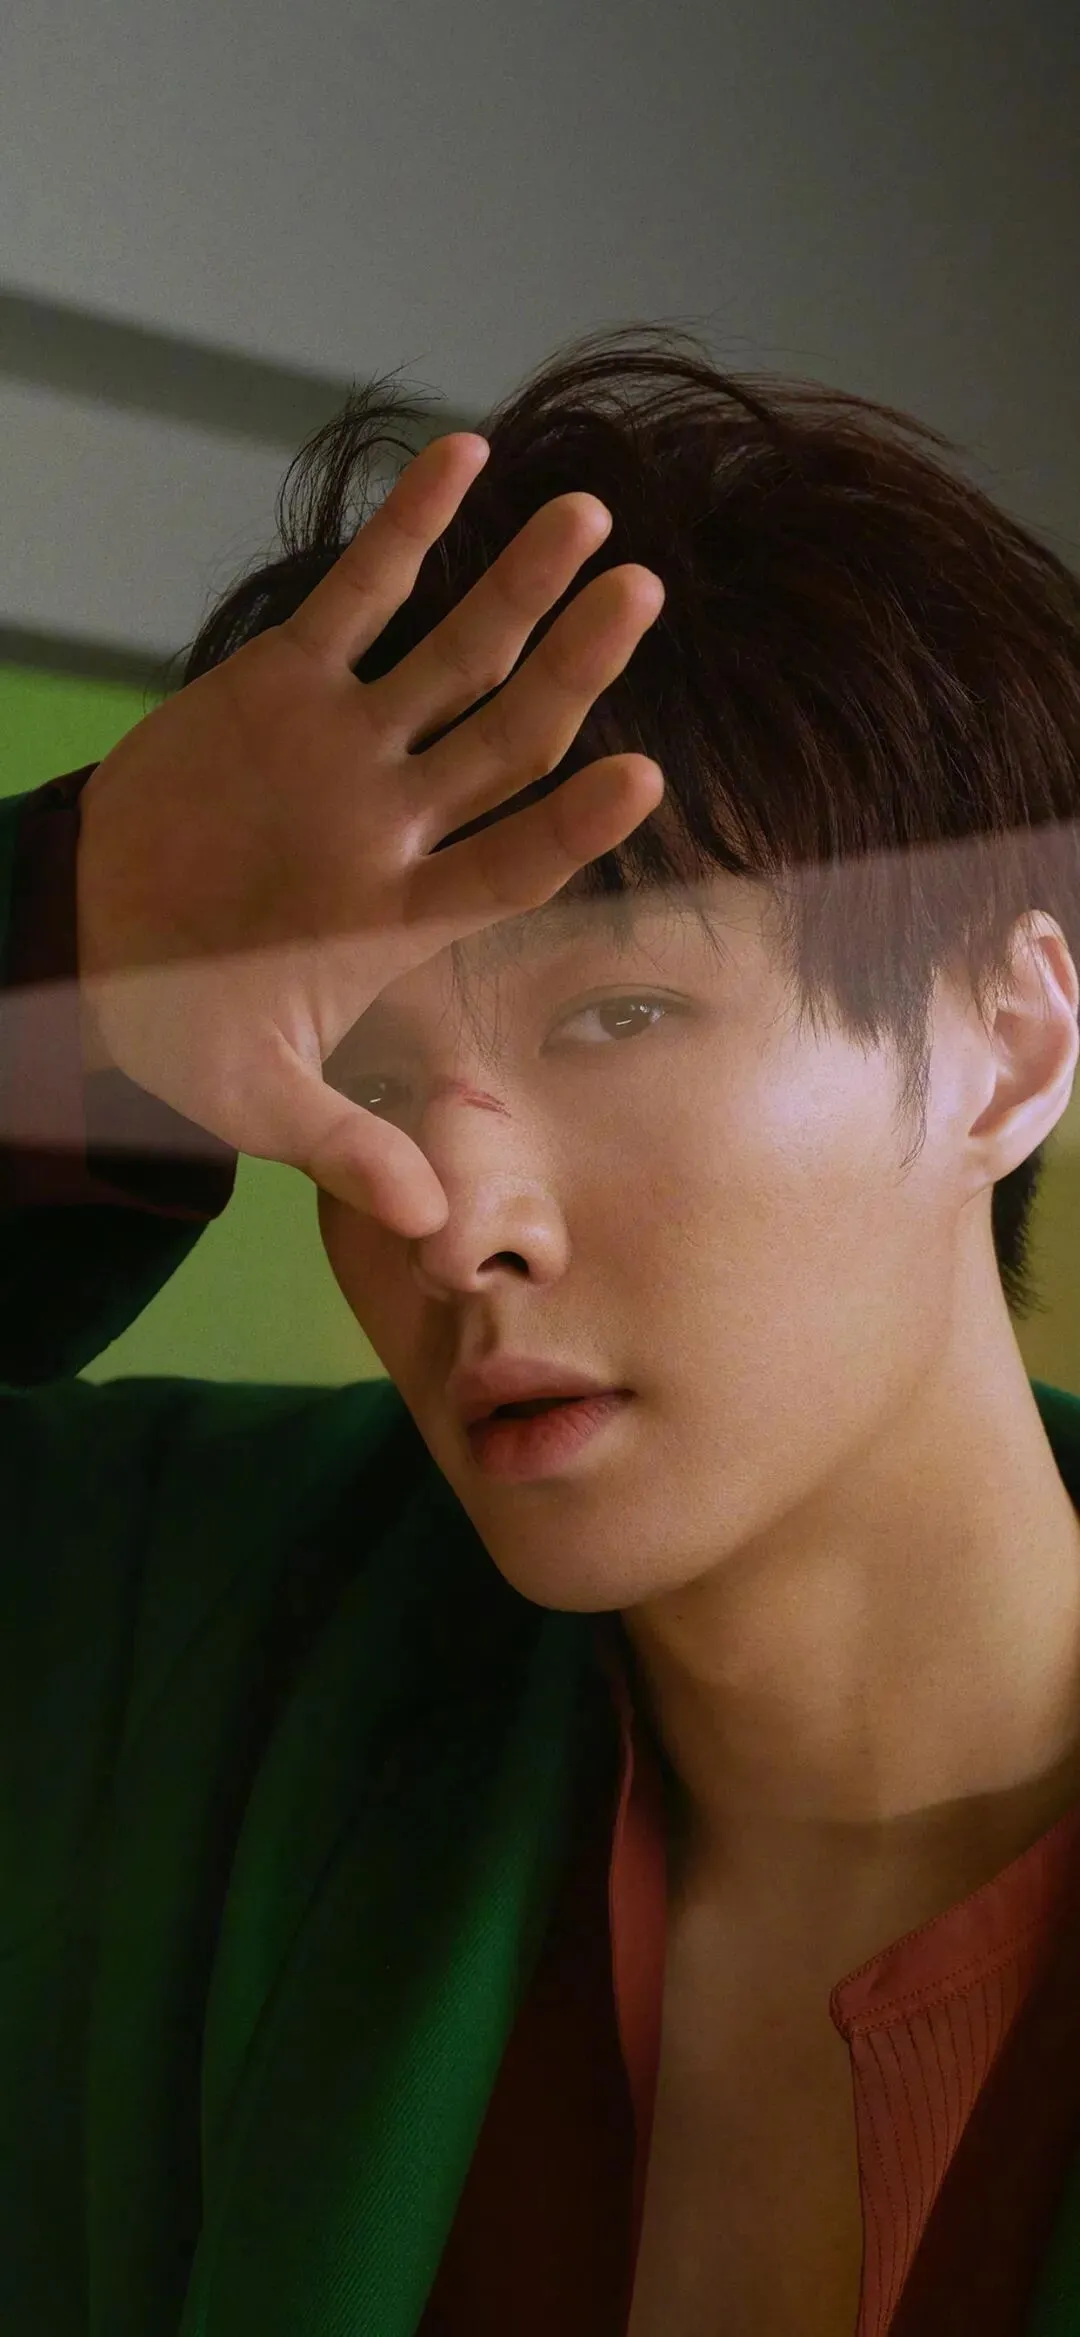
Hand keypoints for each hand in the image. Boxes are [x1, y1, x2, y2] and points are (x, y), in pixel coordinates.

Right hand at [76, 431, 665, 1233]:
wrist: (89, 941)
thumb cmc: (178, 1027)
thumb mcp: (252, 1099)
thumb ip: (343, 1146)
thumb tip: (428, 1226)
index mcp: (399, 915)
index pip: (507, 864)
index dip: (571, 826)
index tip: (644, 780)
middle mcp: (398, 822)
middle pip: (507, 737)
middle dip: (575, 670)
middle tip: (643, 599)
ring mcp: (350, 747)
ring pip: (453, 655)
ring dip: (518, 588)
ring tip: (593, 521)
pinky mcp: (284, 687)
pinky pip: (357, 597)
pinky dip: (406, 531)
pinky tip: (466, 458)